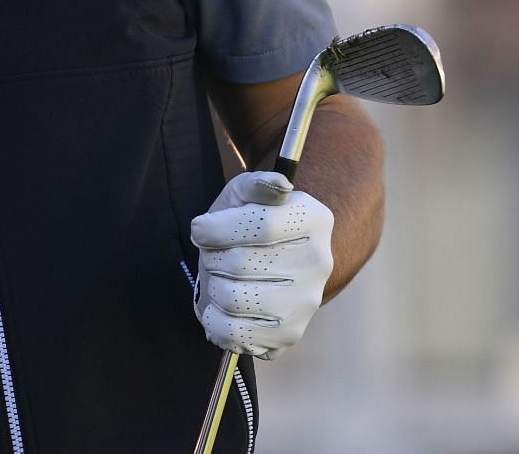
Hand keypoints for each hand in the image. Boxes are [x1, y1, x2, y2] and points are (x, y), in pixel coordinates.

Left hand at [190, 170, 333, 358]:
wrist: (268, 261)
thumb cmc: (249, 224)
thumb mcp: (246, 194)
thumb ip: (257, 185)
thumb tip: (278, 186)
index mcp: (312, 219)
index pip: (260, 225)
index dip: (218, 229)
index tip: (200, 229)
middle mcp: (317, 263)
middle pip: (240, 264)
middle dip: (213, 257)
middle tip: (215, 255)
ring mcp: (306, 302)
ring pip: (234, 299)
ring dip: (213, 287)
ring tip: (221, 279)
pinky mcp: (288, 334)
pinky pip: (235, 334)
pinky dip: (215, 320)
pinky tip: (221, 307)